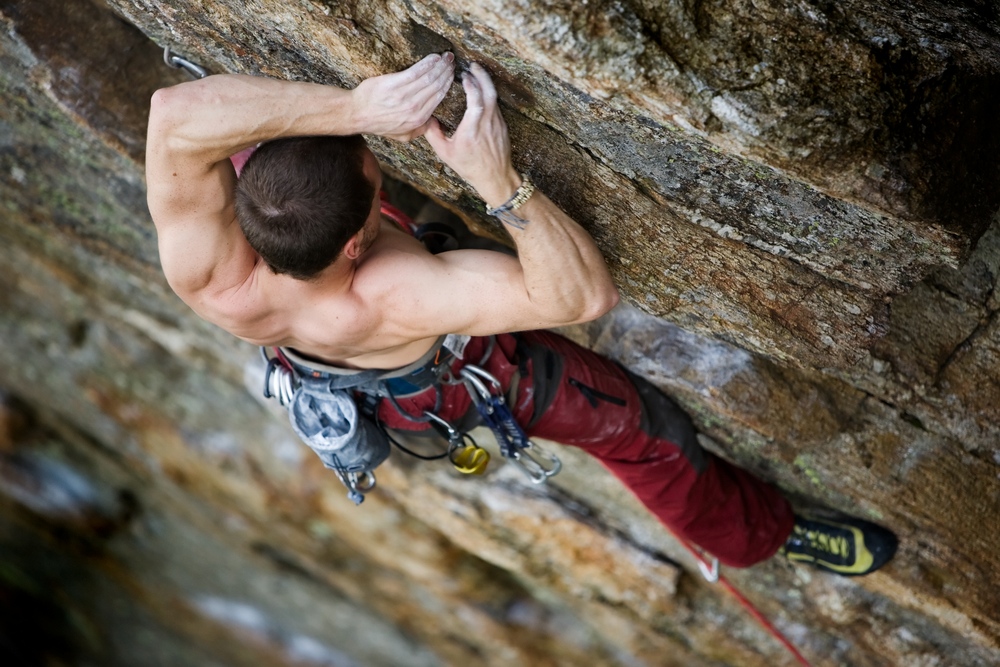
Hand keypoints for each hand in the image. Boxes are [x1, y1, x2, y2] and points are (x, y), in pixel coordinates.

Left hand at [351, 53, 454, 140]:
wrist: (358, 113)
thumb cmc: (379, 124)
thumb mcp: (402, 135)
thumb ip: (420, 131)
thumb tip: (433, 122)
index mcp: (418, 119)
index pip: (438, 97)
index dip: (447, 84)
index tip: (452, 74)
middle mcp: (414, 107)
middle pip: (436, 85)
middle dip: (446, 72)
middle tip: (452, 61)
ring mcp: (404, 95)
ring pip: (429, 77)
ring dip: (440, 65)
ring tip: (446, 56)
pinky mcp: (394, 84)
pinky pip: (415, 72)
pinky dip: (427, 63)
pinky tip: (433, 57)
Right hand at [424, 63, 520, 206]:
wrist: (495, 176)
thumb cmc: (469, 166)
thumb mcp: (446, 153)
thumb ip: (433, 135)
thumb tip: (426, 119)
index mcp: (471, 131)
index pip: (475, 101)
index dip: (471, 85)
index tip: (463, 76)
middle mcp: (487, 125)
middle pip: (489, 93)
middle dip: (482, 76)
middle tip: (473, 65)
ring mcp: (497, 124)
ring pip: (494, 97)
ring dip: (486, 83)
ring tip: (476, 73)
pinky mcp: (502, 125)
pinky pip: (496, 104)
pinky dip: (489, 93)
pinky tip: (482, 89)